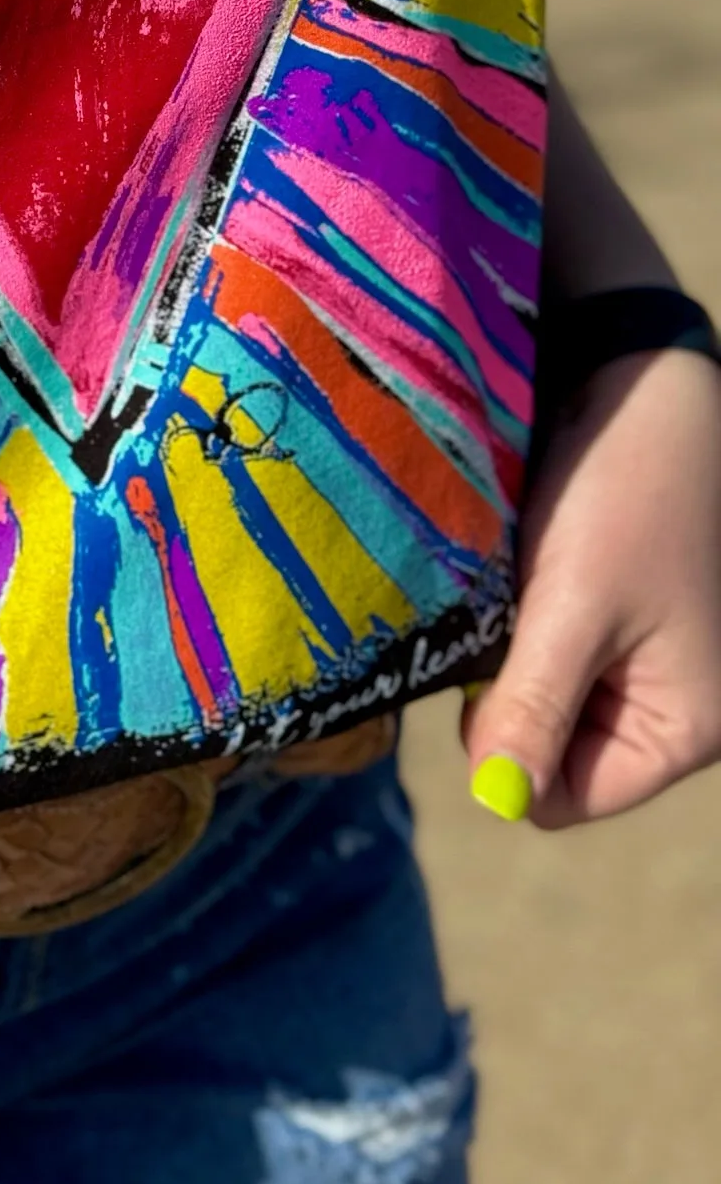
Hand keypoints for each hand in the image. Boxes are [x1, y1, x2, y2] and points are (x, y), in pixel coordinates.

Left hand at [464, 346, 720, 825]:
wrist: (640, 379)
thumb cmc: (623, 492)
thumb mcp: (573, 609)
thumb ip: (534, 710)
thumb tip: (495, 804)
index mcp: (691, 724)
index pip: (564, 797)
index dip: (510, 750)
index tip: (492, 672)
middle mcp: (676, 701)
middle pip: (554, 749)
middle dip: (512, 693)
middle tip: (511, 614)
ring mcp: (645, 657)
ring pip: (543, 695)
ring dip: (513, 651)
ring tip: (521, 583)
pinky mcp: (613, 611)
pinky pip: (549, 647)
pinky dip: (523, 616)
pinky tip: (527, 565)